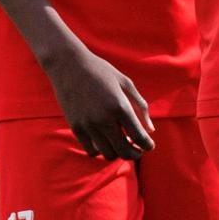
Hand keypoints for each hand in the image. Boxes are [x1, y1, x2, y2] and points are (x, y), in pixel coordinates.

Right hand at [42, 42, 154, 160]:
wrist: (68, 65)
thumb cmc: (101, 71)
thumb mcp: (126, 83)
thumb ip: (140, 106)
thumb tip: (150, 130)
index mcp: (120, 107)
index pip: (139, 137)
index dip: (147, 145)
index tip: (149, 145)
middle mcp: (104, 119)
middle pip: (124, 151)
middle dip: (135, 154)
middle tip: (138, 149)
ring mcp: (88, 125)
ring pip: (108, 154)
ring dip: (118, 152)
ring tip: (121, 143)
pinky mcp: (76, 127)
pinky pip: (91, 150)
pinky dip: (101, 150)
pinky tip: (105, 141)